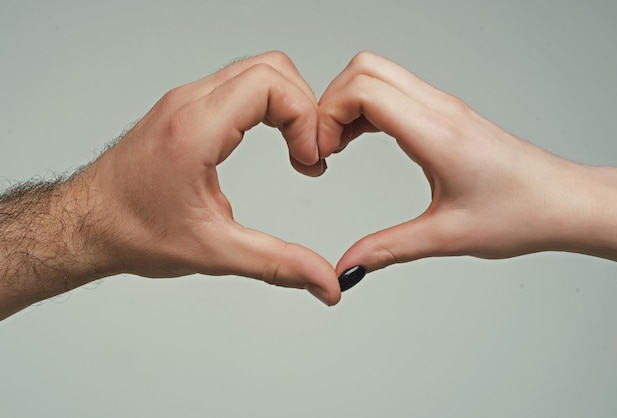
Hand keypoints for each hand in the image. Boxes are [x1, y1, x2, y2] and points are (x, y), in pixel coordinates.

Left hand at [82, 51, 339, 304]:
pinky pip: (238, 85)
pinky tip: (270, 141)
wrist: (86, 223)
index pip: (269, 85)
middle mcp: (188, 104)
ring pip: (256, 71)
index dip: (304, 117)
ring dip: (287, 105)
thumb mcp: (214, 252)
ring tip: (295, 150)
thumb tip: (324, 281)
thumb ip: (278, 264)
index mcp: (194, 130)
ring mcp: (185, 101)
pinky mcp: (184, 108)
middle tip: (309, 153)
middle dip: (304, 108)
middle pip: (270, 69)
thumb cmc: (132, 231)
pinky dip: (267, 106)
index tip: (308, 159)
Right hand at [318, 51, 616, 274]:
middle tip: (324, 147)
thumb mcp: (446, 237)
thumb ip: (388, 250)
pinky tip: (360, 140)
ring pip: (377, 74)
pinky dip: (365, 109)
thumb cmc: (521, 212)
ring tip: (337, 146)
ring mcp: (442, 107)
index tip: (322, 154)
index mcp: (436, 133)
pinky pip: (393, 91)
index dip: (327, 116)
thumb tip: (348, 266)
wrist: (562, 202)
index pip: (364, 90)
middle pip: (364, 69)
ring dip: (346, 104)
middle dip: (329, 103)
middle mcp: (439, 109)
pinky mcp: (444, 114)